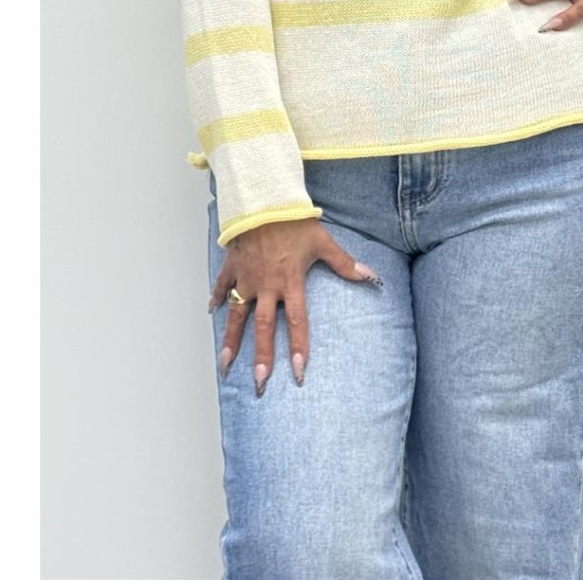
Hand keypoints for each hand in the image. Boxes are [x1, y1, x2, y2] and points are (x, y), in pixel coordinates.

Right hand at [208, 218, 382, 395]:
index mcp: (290, 283)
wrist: (263, 200)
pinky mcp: (232, 266)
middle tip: (259, 383)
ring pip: (236, 316)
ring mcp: (246, 278)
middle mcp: (267, 286)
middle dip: (262, 357)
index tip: (297, 373)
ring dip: (231, 340)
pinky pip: (222, 286)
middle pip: (264, 328)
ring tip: (225, 364)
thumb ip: (345, 263)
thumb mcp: (323, 241)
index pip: (297, 322)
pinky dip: (216, 297)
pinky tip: (210, 310)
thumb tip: (371, 277)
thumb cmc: (294, 220)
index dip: (298, 348)